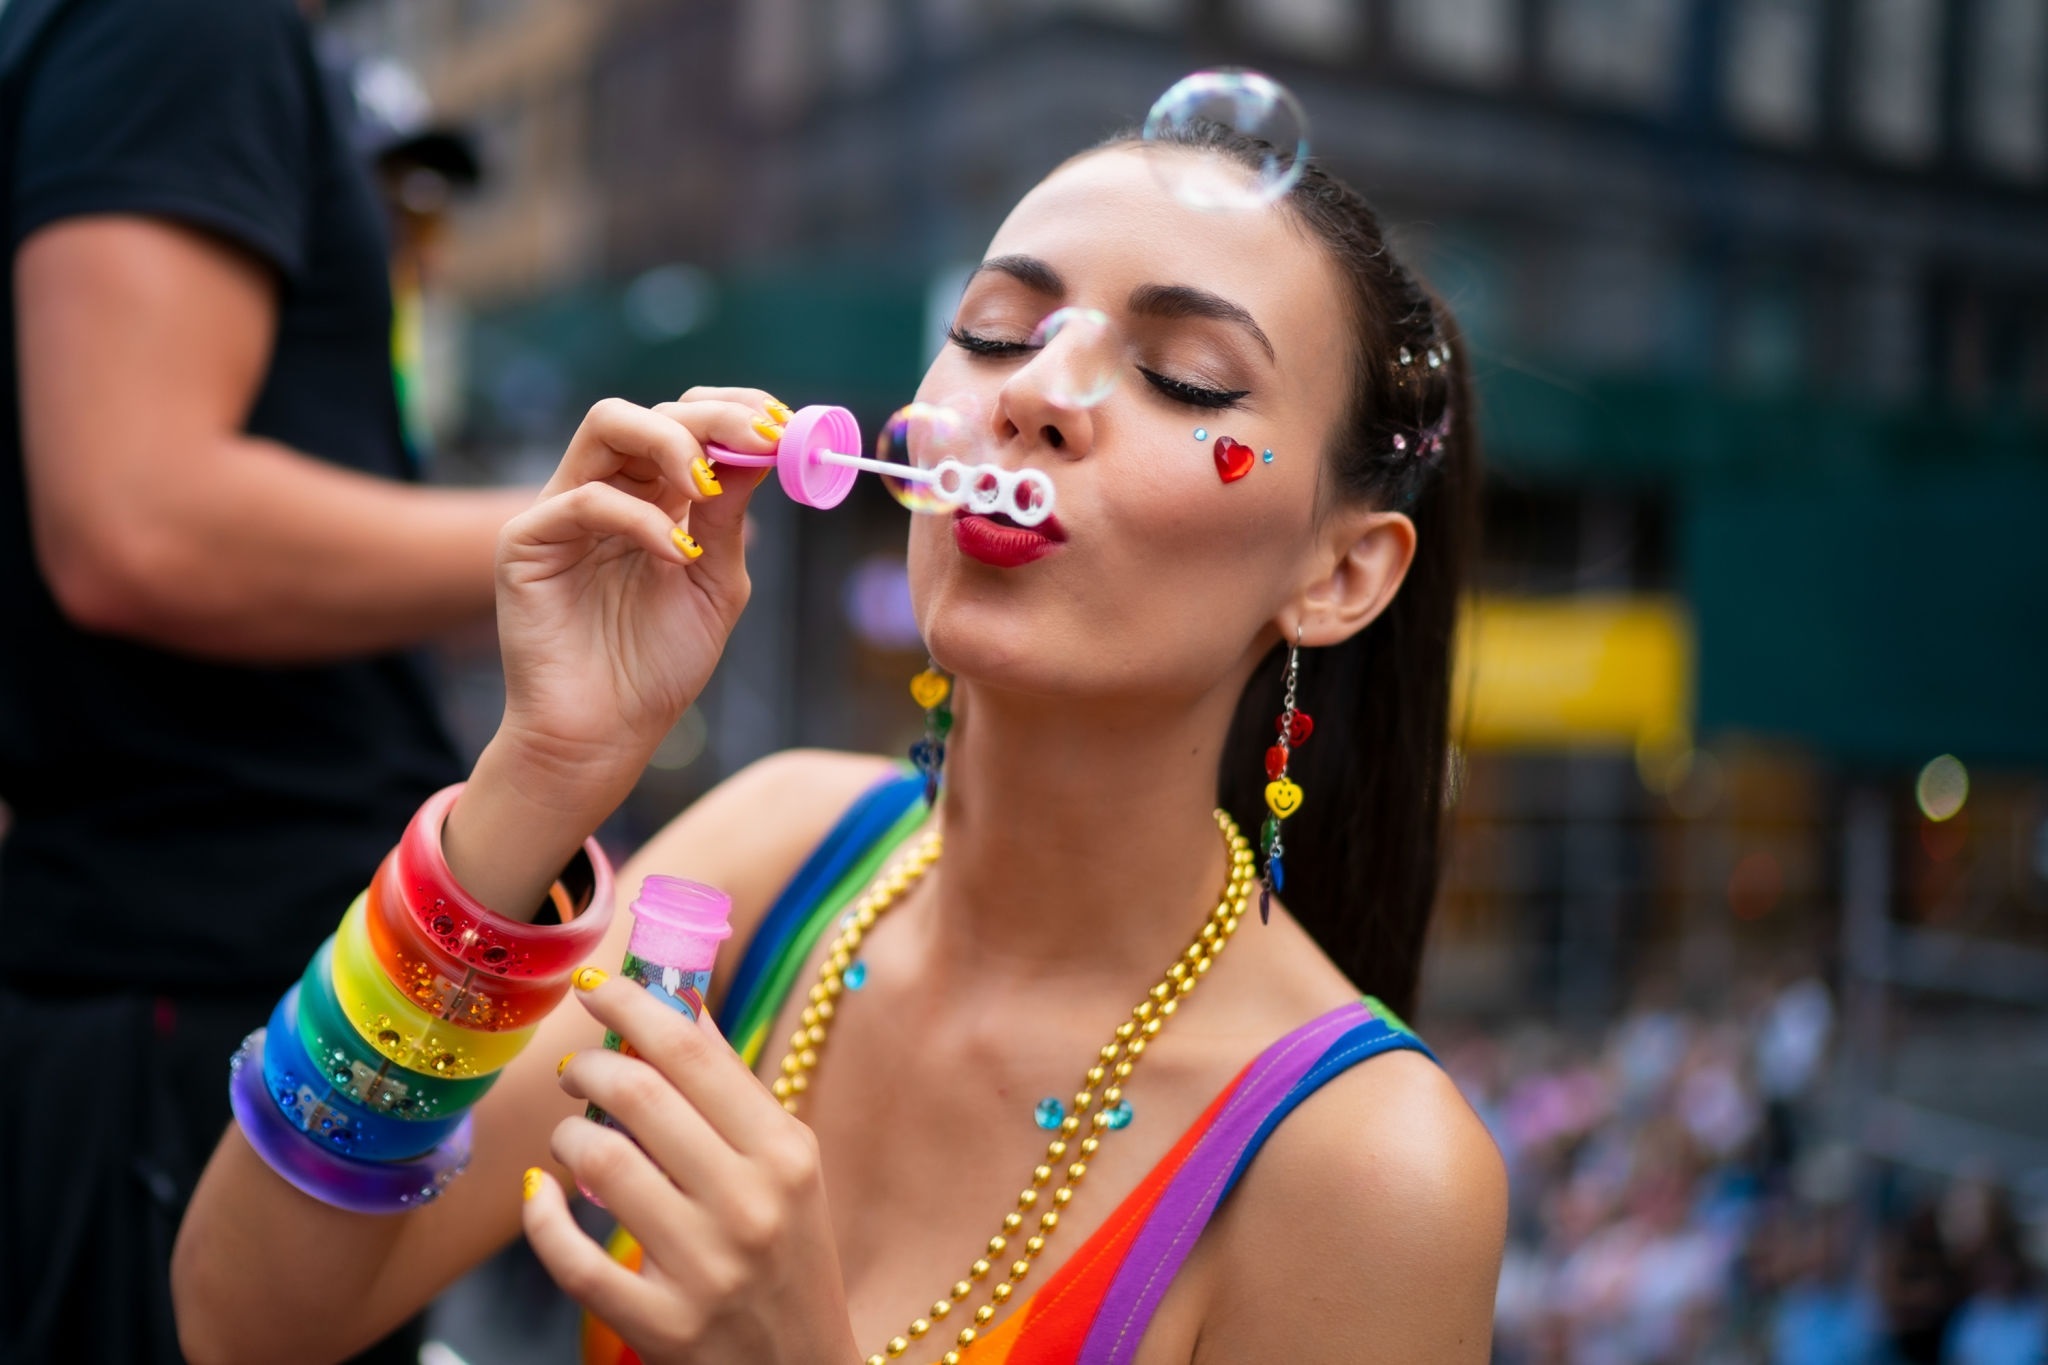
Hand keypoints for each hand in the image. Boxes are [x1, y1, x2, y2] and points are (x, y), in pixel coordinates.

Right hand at [492, 388, 782, 805]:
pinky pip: (584, 499)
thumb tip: (759, 449)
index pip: (687, 419)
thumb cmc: (658, 666)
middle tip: (760, 438)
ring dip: (672, 441)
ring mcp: (564, 510)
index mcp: (655, 498)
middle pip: (652, 411)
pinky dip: (639, 518)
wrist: (604, 735)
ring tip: (709, 487)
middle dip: (714, 417)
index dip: (734, 409)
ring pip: (608, 424)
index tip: (781, 423)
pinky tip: (676, 555)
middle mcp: (609, 491)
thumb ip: (729, 517)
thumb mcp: (715, 582)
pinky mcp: (527, 542)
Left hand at [527, 974, 859, 1364]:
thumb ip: (733, 1092)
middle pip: (641, 1094)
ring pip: (601, 1163)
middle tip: (574, 1069)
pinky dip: (539, 1216)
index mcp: (785, 1152)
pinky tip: (537, 1194)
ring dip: (565, 1137)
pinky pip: (571, 1256)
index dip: (634, 1005)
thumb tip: (679, 1005)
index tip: (597, 988)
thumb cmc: (789, 1256)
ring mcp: (705, 1267)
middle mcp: (750, 1202)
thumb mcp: (787, 1168)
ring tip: (569, 1137)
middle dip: (588, 1066)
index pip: (695, 1051)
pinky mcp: (661, 1324)